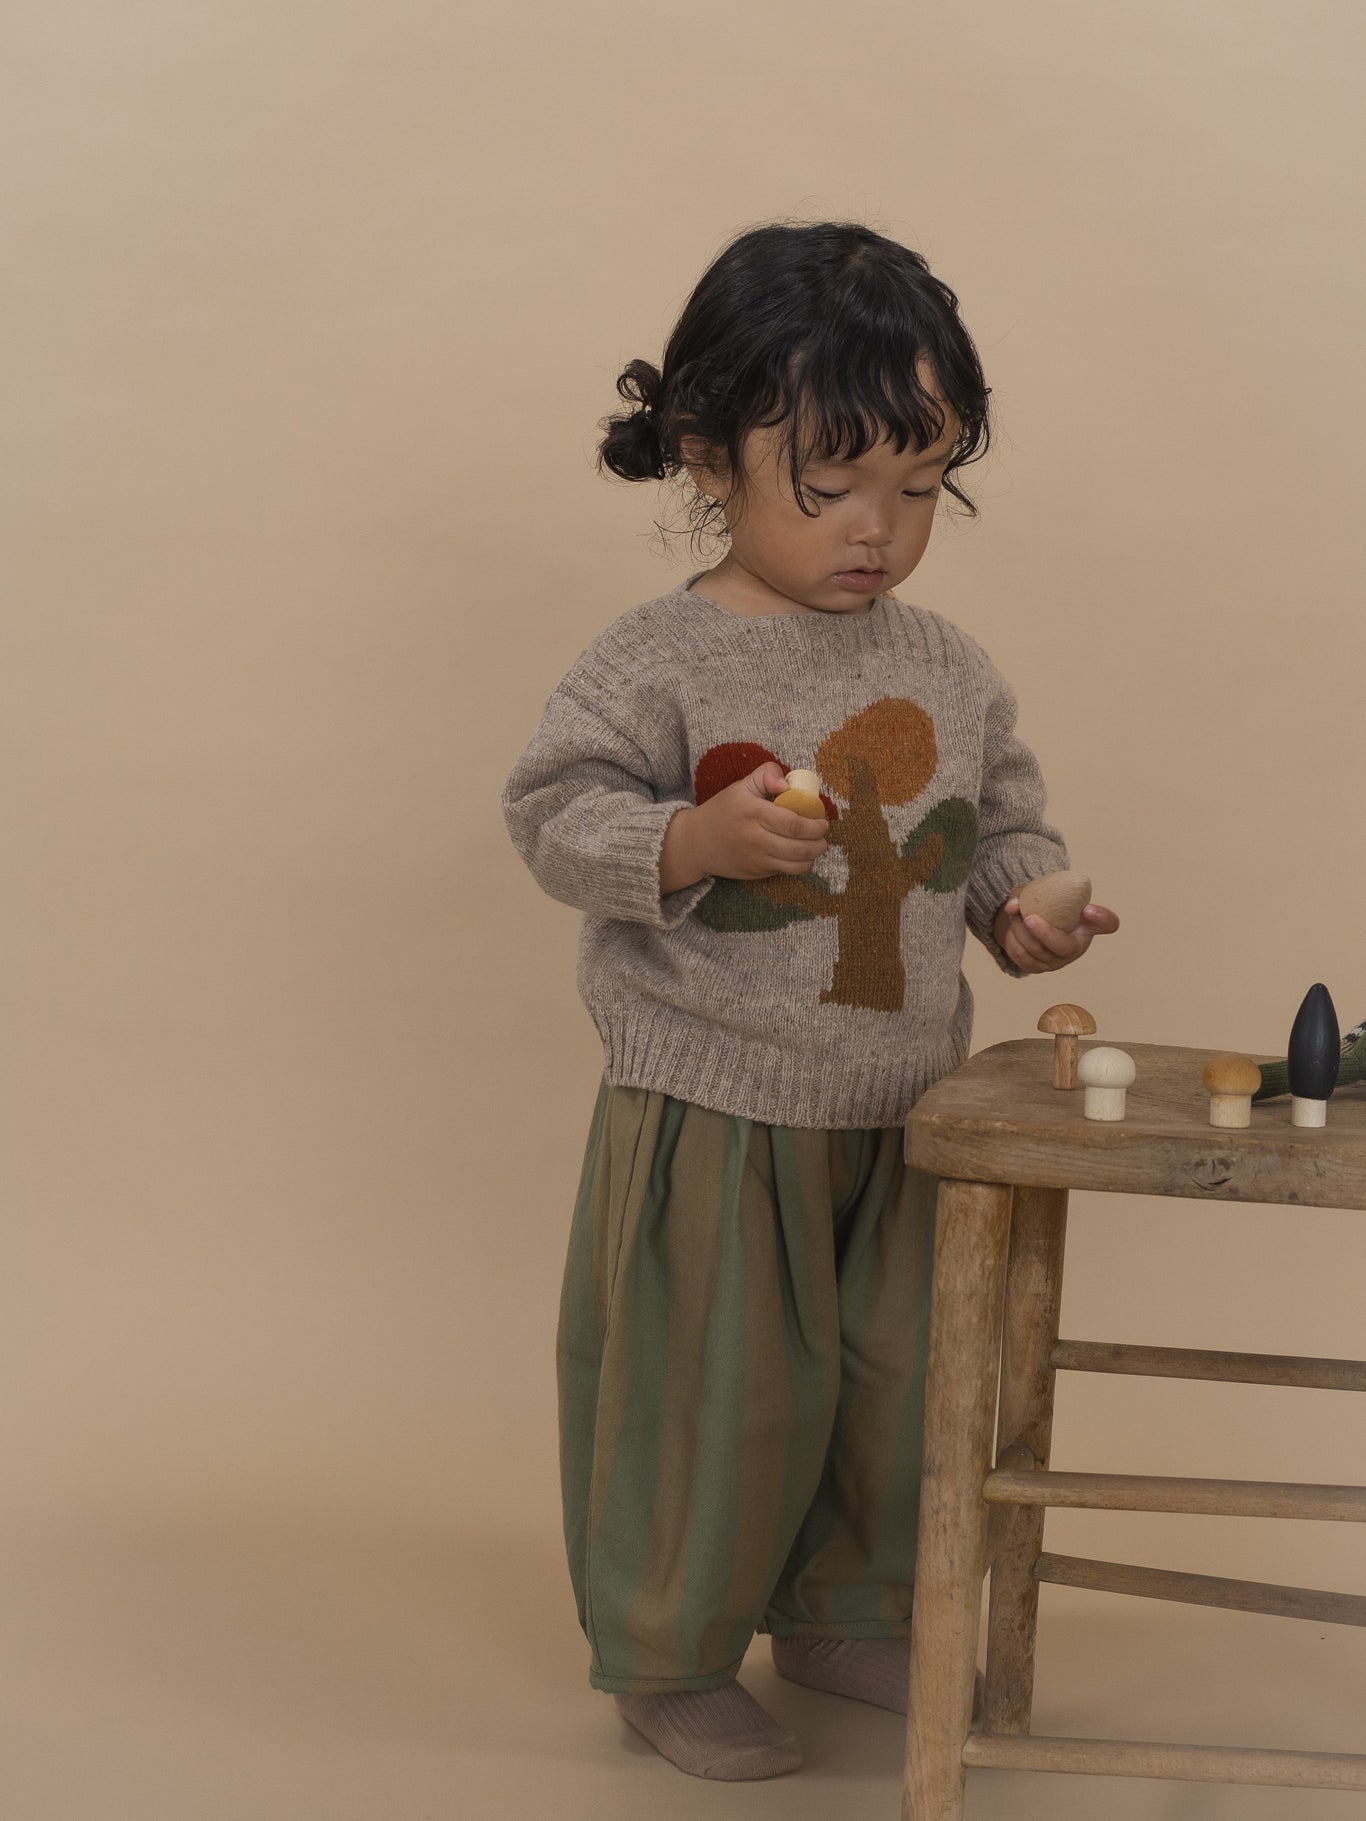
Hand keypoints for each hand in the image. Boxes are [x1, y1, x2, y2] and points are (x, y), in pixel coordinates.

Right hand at [660, 762, 827, 891]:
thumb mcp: (741, 786)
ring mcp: (755, 860)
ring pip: (796, 865)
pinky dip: (798, 865)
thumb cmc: (723, 811)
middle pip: (799, 848)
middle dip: (819, 844)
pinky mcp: (755, 874)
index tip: (822, 822)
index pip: (792, 824)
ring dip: (813, 857)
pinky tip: (798, 855)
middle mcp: (754, 839)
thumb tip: (787, 784)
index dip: (814, 826)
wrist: (695, 843)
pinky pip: (785, 872)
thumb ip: (766, 775)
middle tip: (824, 837)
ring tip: (816, 847)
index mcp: (753, 813)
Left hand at [992, 894, 1119, 973]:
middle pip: (1064, 947)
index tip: (1088, 909)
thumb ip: (1027, 894)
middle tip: (1028, 917)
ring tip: (1014, 916)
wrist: (1030, 923)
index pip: (1108, 923)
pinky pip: (1022, 958)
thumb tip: (1013, 906)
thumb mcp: (1041, 893)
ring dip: (1020, 932)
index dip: (1101, 918)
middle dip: (1044, 933)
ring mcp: (1058, 961)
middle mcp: (1077, 946)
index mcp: (1087, 924)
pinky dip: (1013, 942)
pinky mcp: (1039, 968)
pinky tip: (1012, 930)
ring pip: (1037, 952)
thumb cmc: (1045, 906)